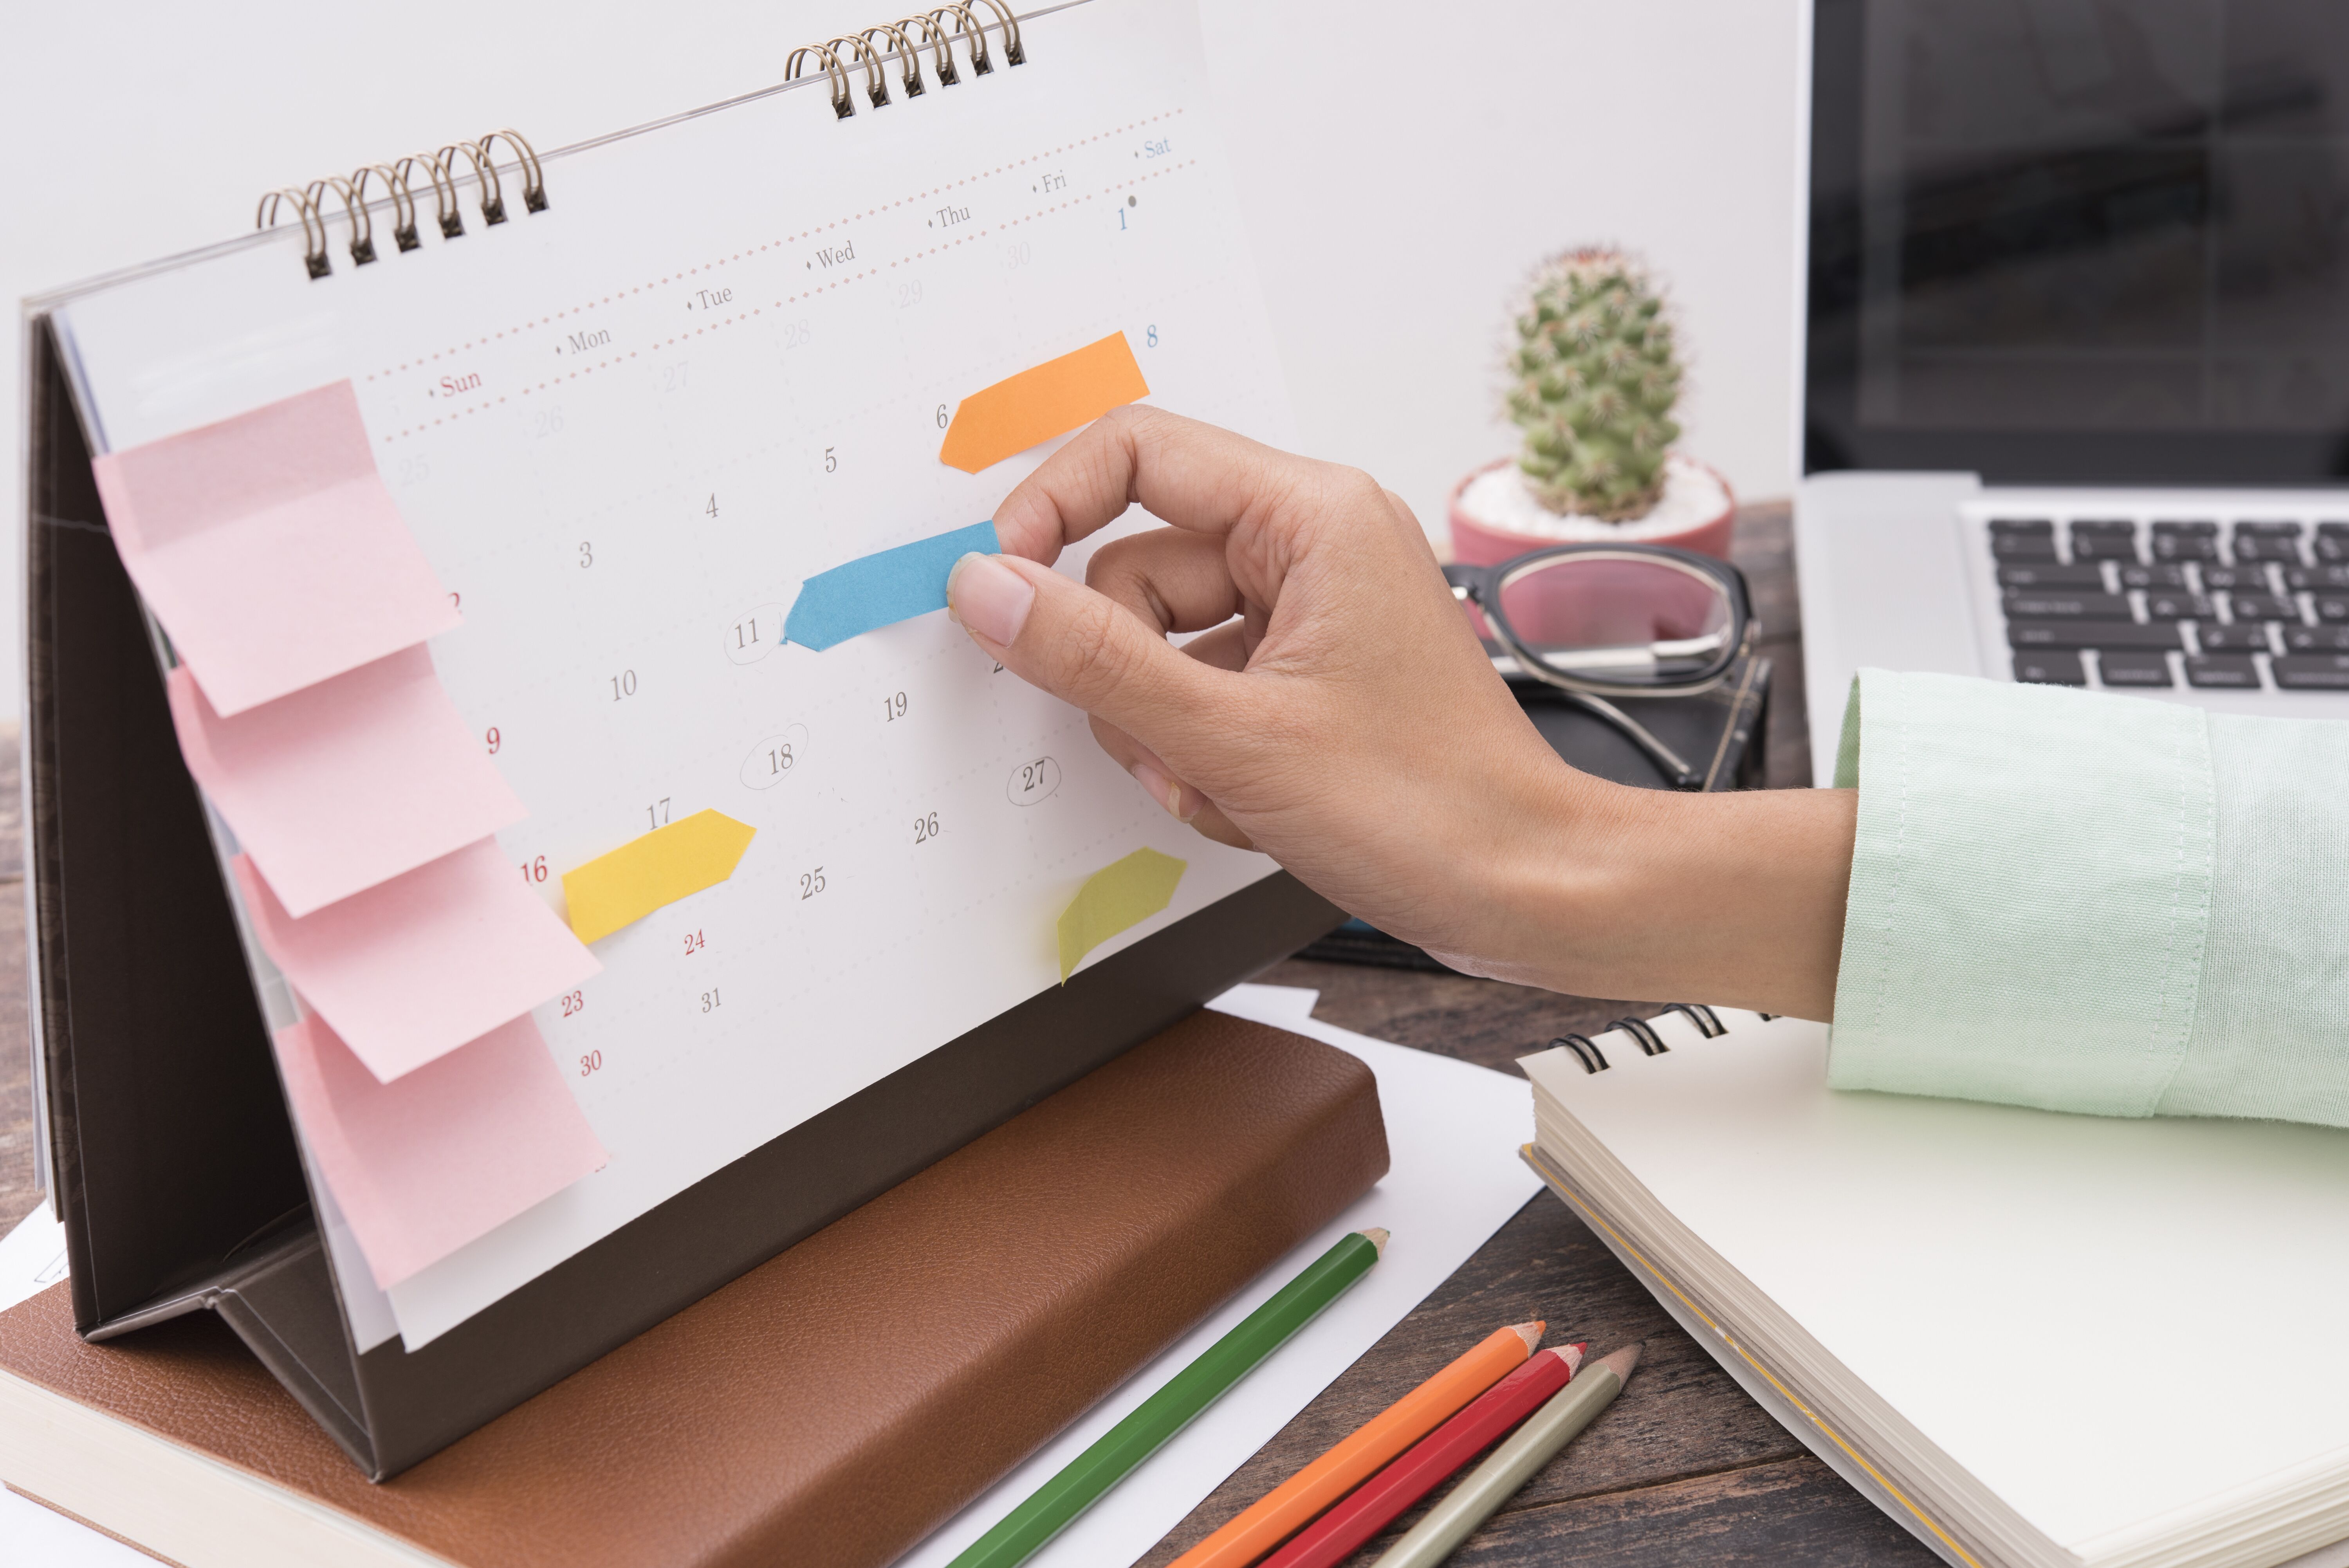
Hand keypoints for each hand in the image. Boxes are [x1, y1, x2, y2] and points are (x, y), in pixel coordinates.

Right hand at [946, 407, 1854, 1014]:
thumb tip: (987, 589)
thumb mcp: (1231, 736)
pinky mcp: (1310, 671)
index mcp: (1313, 515)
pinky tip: (1250, 802)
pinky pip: (1202, 689)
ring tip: (1227, 787)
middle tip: (1171, 747)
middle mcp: (1315, 544)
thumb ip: (1093, 658)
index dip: (1050, 510)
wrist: (1529, 889)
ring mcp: (1313, 611)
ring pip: (1161, 643)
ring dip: (1166, 730)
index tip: (1001, 585)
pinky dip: (1204, 754)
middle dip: (1130, 674)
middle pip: (1138, 569)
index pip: (1138, 453)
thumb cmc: (1432, 808)